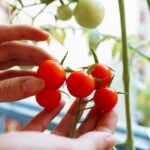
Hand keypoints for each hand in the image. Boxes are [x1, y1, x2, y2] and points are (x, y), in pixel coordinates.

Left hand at [0, 25, 54, 101]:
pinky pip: (13, 77)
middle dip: (38, 57)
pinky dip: (27, 81)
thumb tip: (40, 84)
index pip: (6, 33)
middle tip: (56, 67)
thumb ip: (10, 88)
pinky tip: (39, 84)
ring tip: (52, 77)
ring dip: (36, 70)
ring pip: (17, 64)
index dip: (28, 32)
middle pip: (17, 50)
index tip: (47, 37)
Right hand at [0, 100, 117, 149]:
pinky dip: (53, 111)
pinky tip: (61, 100)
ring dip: (75, 109)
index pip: (100, 139)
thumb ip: (90, 146)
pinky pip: (45, 124)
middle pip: (85, 131)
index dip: (108, 120)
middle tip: (99, 94)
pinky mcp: (29, 140)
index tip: (112, 102)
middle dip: (93, 111)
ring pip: (66, 126)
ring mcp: (45, 148)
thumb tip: (112, 138)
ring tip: (84, 94)